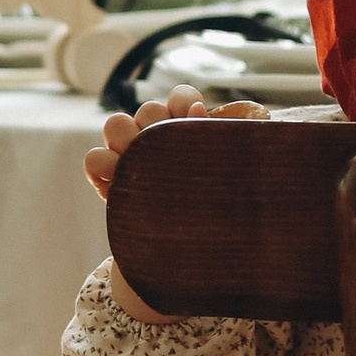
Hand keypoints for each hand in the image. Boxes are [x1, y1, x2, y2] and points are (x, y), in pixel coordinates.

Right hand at [85, 91, 265, 321]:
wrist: (193, 258)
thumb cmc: (220, 214)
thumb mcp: (234, 180)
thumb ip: (238, 149)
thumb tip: (263, 119)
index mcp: (187, 130)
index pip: (181, 97)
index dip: (184, 102)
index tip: (195, 119)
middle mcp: (157, 138)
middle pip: (146, 108)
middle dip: (154, 122)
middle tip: (167, 148)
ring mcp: (129, 156)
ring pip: (115, 124)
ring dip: (126, 140)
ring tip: (141, 166)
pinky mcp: (108, 179)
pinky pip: (92, 160)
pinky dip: (102, 167)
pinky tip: (118, 185)